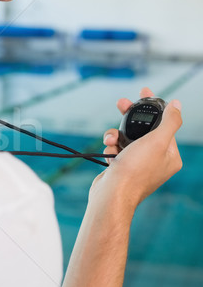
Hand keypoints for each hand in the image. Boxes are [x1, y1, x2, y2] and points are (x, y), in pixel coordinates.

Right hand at [92, 87, 182, 212]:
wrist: (112, 194)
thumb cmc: (135, 170)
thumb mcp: (157, 141)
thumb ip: (170, 121)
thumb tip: (178, 104)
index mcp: (170, 155)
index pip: (164, 125)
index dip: (154, 107)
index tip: (144, 92)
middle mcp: (156, 160)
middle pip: (144, 130)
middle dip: (130, 117)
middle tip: (121, 103)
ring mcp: (138, 165)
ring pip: (126, 139)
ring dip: (116, 135)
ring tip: (110, 139)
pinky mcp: (122, 168)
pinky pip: (116, 150)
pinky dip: (111, 149)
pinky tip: (109, 154)